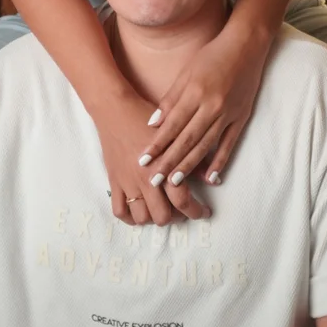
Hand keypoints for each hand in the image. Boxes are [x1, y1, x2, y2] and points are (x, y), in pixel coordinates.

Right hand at [92, 88, 211, 226]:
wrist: (115, 109)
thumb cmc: (146, 117)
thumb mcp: (175, 133)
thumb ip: (192, 156)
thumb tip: (212, 179)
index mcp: (163, 165)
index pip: (182, 200)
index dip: (196, 211)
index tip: (204, 212)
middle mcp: (145, 178)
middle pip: (162, 215)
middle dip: (176, 217)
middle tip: (182, 211)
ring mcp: (127, 182)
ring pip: (141, 217)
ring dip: (154, 218)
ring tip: (162, 209)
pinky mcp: (114, 181)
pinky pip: (119, 210)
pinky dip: (129, 217)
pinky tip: (140, 211)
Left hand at [139, 23, 271, 189]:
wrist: (246, 46)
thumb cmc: (212, 55)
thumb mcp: (186, 71)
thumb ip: (170, 99)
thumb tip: (153, 123)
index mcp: (195, 93)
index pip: (172, 125)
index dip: (157, 144)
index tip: (143, 161)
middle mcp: (211, 106)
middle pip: (187, 140)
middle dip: (169, 161)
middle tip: (154, 181)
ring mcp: (228, 114)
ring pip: (205, 145)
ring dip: (189, 166)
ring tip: (175, 183)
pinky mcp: (241, 117)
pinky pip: (229, 144)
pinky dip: (219, 161)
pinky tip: (211, 177)